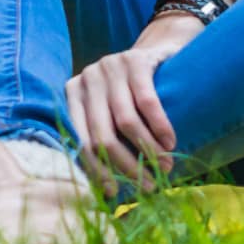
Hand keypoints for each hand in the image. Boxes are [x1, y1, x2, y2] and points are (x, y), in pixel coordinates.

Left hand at [64, 11, 204, 196]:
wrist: (159, 51)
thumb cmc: (132, 92)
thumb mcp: (110, 110)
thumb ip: (103, 136)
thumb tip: (107, 190)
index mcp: (73, 94)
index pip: (80, 139)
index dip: (96, 169)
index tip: (114, 192)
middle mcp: (88, 78)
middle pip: (102, 134)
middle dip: (126, 165)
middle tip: (148, 185)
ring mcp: (110, 66)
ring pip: (125, 121)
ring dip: (148, 150)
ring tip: (165, 167)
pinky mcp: (135, 60)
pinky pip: (147, 102)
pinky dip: (159, 127)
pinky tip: (170, 142)